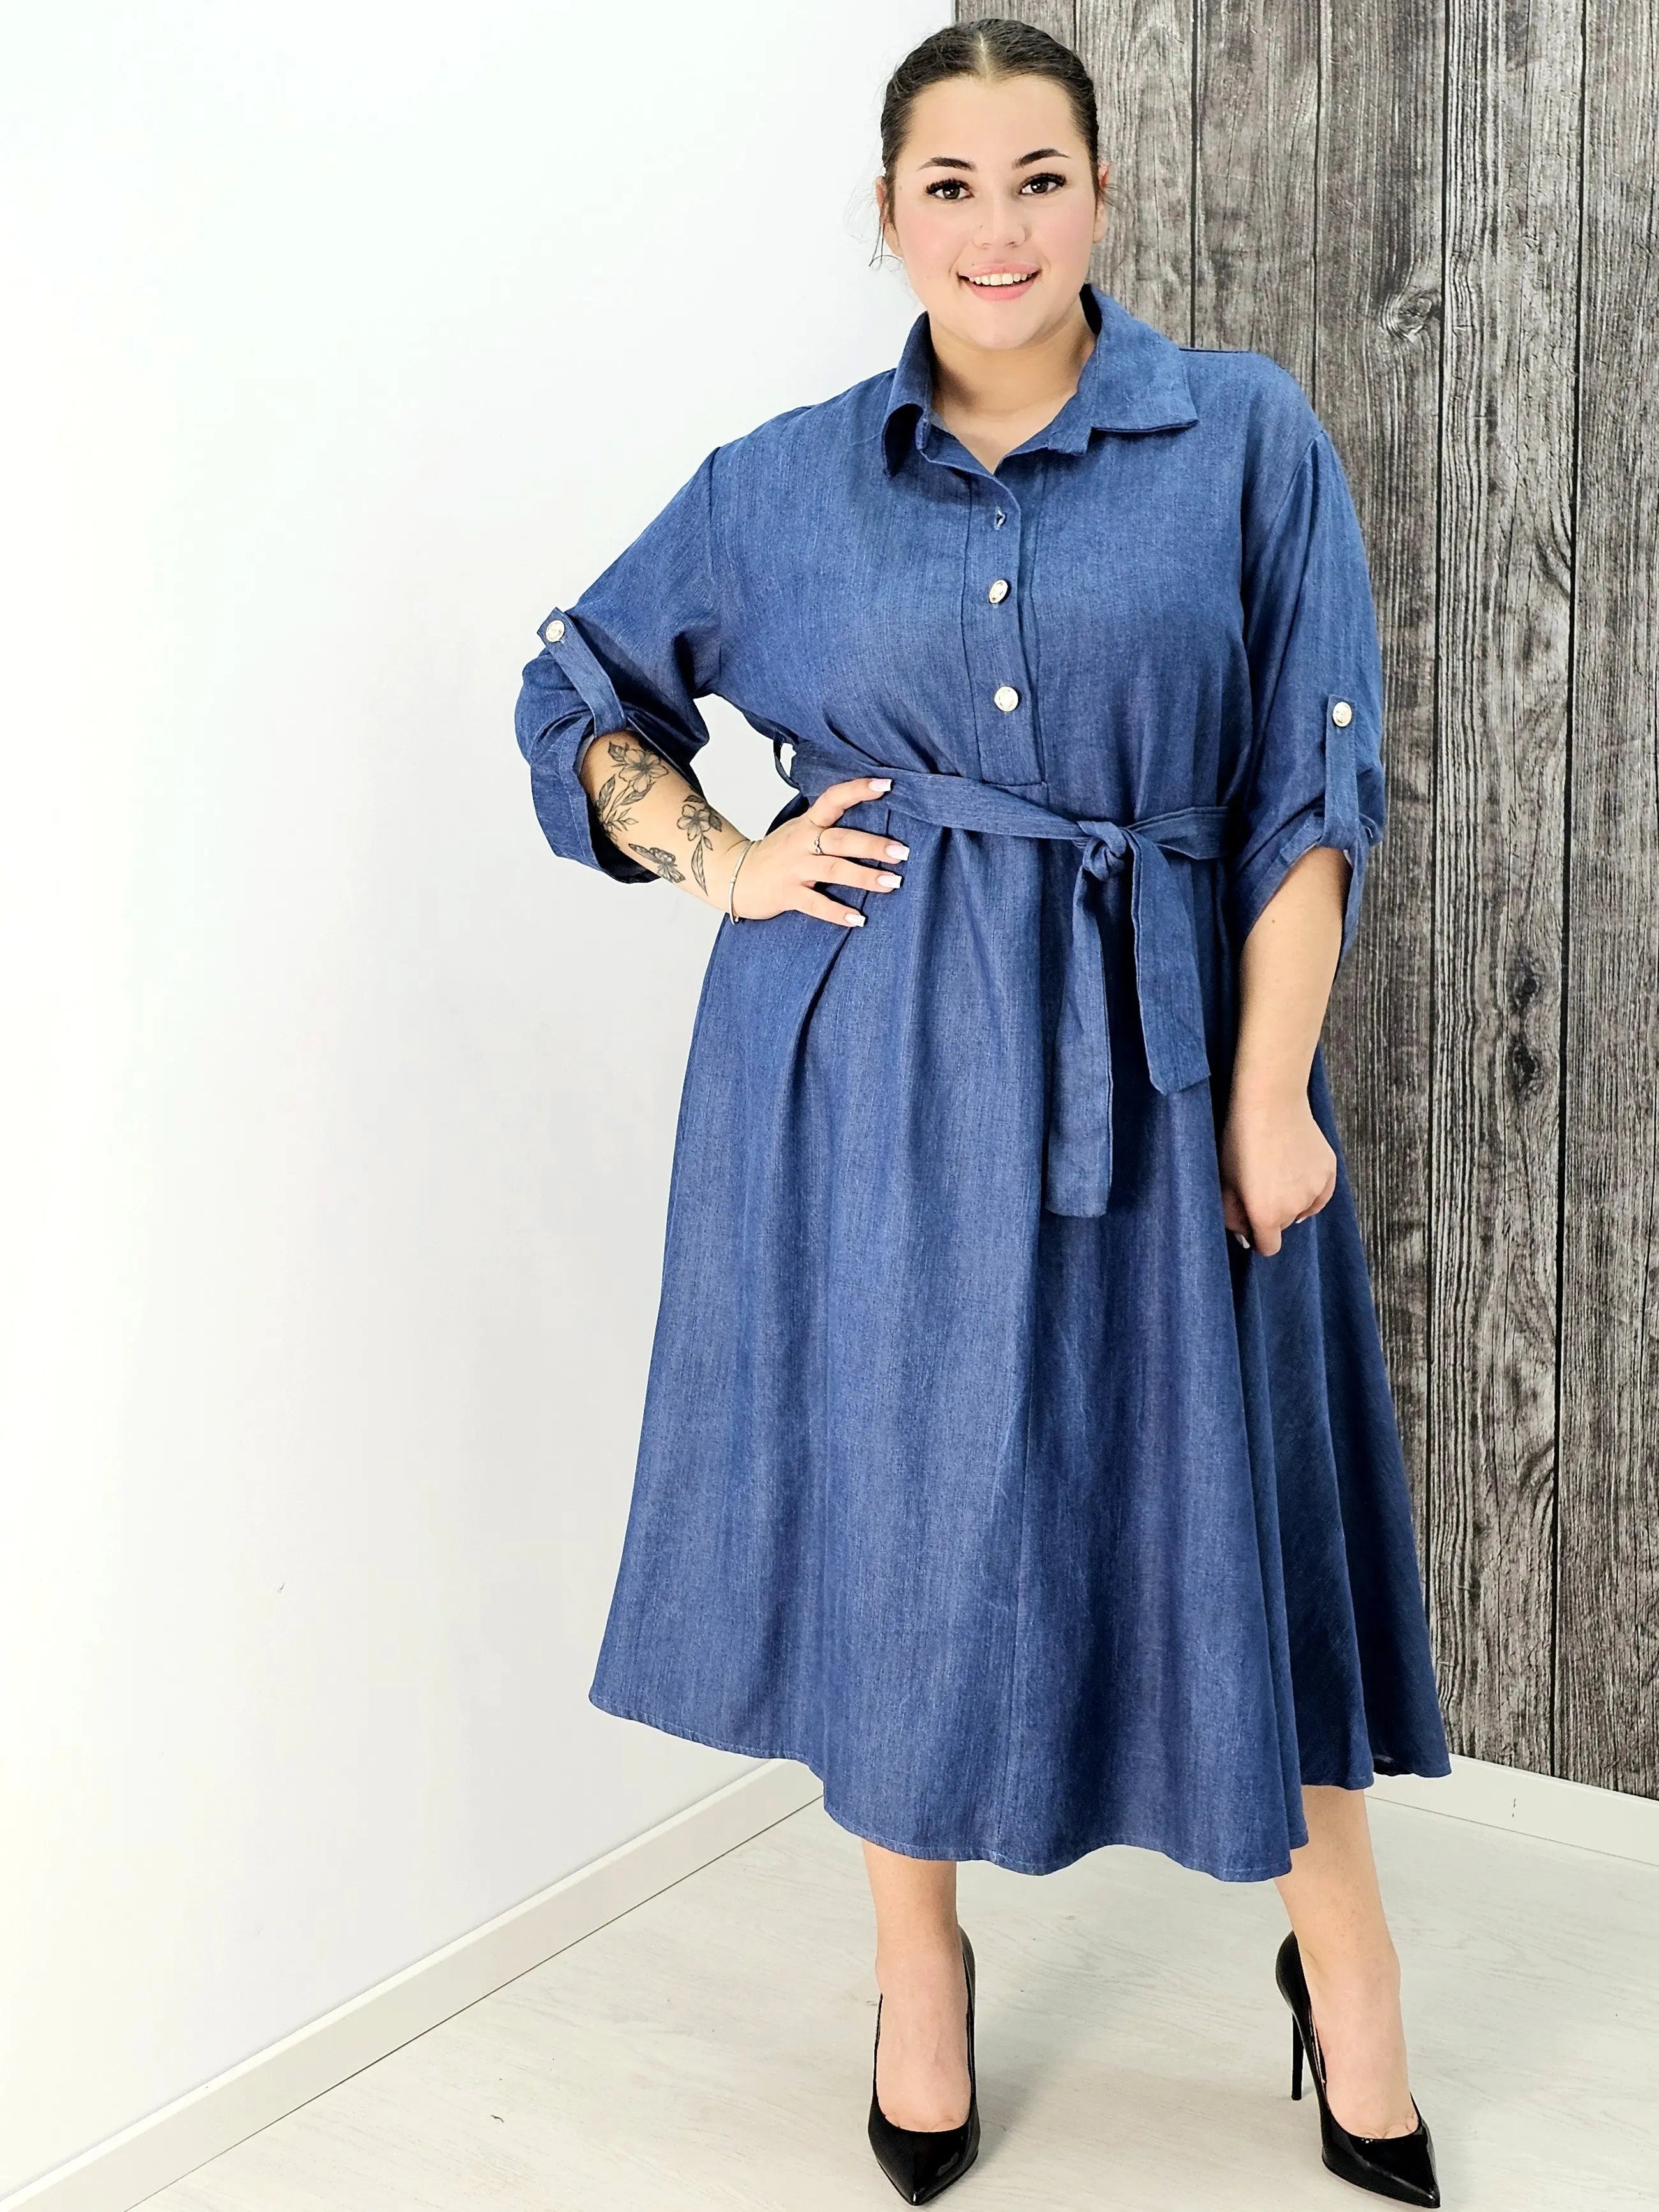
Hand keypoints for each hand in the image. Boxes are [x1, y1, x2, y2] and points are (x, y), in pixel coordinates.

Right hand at [729, 776, 909, 926]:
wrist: (734, 876)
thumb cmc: (776, 855)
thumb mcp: (799, 832)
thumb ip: (827, 827)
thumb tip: (871, 826)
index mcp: (807, 824)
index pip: (834, 799)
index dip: (858, 790)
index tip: (887, 784)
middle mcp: (802, 843)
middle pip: (841, 839)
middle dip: (873, 845)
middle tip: (902, 852)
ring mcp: (795, 869)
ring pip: (834, 870)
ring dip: (865, 877)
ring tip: (893, 883)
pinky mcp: (787, 895)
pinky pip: (816, 905)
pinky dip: (837, 913)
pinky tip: (858, 919)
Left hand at [1219, 1084, 1336, 1255]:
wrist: (1271, 1104)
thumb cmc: (1240, 1141)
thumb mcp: (1224, 1181)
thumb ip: (1232, 1215)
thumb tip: (1243, 1234)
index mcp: (1267, 1216)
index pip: (1269, 1248)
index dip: (1258, 1237)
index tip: (1251, 1221)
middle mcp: (1295, 1210)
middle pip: (1284, 1226)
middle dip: (1272, 1214)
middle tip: (1258, 1186)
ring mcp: (1316, 1190)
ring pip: (1302, 1208)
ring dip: (1291, 1199)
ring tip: (1277, 1171)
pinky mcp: (1330, 1172)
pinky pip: (1320, 1193)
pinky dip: (1309, 1188)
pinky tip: (1296, 1170)